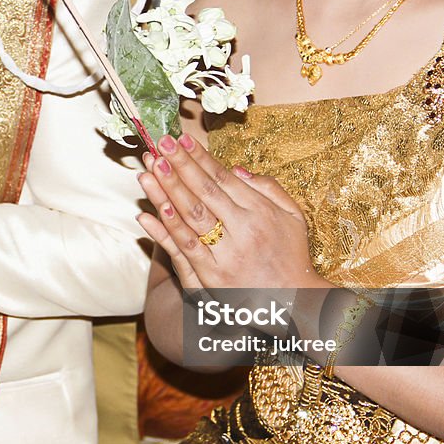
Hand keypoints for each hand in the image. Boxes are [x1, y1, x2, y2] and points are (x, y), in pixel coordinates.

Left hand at [136, 133, 330, 290]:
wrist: (294, 305)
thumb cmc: (291, 257)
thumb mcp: (293, 217)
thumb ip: (268, 189)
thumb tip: (236, 169)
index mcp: (261, 212)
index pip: (223, 179)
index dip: (199, 157)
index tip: (180, 139)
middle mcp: (244, 230)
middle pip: (204, 192)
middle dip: (179, 165)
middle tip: (159, 144)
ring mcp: (227, 255)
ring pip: (191, 217)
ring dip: (167, 191)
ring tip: (149, 169)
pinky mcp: (213, 278)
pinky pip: (186, 249)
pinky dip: (167, 230)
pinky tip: (151, 212)